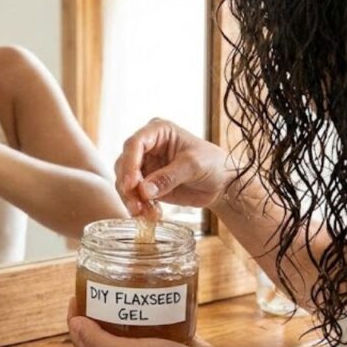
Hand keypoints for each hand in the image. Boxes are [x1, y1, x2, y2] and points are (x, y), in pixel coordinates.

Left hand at [66, 298, 235, 346]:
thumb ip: (99, 341)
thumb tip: (74, 323)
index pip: (84, 338)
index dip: (75, 318)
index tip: (76, 295)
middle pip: (104, 326)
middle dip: (99, 305)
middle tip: (102, 282)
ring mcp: (151, 343)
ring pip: (132, 319)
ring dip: (127, 302)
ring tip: (128, 281)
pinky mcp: (171, 335)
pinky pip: (158, 315)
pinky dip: (153, 303)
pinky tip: (156, 289)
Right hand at [115, 118, 231, 215]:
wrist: (221, 183)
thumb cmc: (212, 163)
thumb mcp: (193, 166)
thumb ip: (168, 177)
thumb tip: (143, 191)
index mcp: (158, 131)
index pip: (135, 144)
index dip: (129, 164)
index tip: (132, 184)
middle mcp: (147, 147)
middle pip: (124, 164)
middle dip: (127, 186)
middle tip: (136, 205)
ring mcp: (145, 166)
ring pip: (125, 182)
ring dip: (131, 200)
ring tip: (145, 213)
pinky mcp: (146, 184)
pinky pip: (134, 196)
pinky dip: (139, 207)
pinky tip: (151, 215)